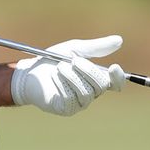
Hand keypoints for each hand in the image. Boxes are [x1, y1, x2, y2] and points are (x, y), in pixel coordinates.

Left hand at [11, 35, 125, 115]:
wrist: (29, 72)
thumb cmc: (52, 60)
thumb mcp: (75, 49)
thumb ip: (96, 47)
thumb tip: (119, 40)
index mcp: (96, 79)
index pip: (116, 83)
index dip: (118, 77)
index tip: (114, 67)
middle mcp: (91, 93)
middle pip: (101, 86)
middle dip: (88, 71)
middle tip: (73, 60)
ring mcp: (79, 103)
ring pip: (86, 92)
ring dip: (72, 76)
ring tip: (59, 67)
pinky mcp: (67, 109)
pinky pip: (72, 97)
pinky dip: (63, 84)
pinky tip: (55, 76)